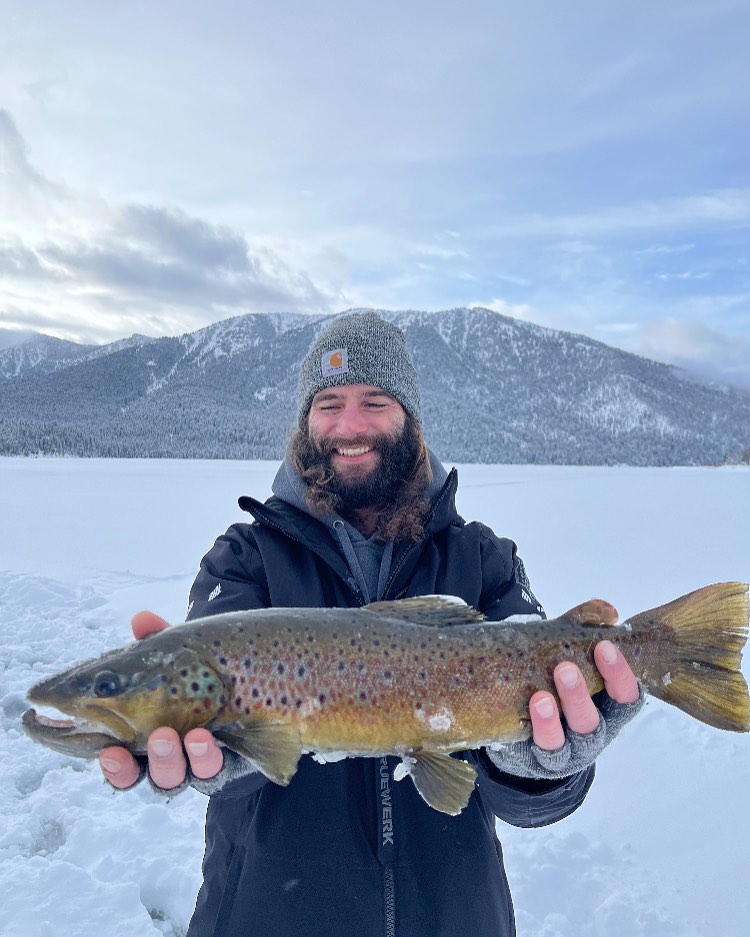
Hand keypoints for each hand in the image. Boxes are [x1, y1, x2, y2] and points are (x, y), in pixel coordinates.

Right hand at [98, 611, 223, 790]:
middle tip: (129, 746)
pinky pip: (212, 772)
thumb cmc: (205, 669)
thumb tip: (141, 619)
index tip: (106, 752)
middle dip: (131, 768)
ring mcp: (196, 762)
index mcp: (143, 734)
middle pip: (141, 776)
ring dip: (167, 760)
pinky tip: (202, 738)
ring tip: (166, 735)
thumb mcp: (182, 654)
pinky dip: (204, 757)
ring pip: (174, 779)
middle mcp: (167, 756)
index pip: (120, 759)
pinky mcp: (226, 763)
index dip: (112, 764)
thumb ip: (161, 641)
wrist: (255, 677)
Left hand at [529, 639, 640, 750]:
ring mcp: (570, 751)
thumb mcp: (572, 658)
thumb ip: (587, 630)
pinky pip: (543, 748)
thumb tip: (610, 611)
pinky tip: (530, 710)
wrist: (526, 730)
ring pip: (567, 740)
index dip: (620, 674)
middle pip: (595, 721)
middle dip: (580, 695)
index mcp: (608, 708)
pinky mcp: (543, 761)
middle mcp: (594, 733)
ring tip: (541, 697)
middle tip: (565, 668)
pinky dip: (538, 730)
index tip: (604, 647)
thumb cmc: (557, 685)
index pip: (627, 696)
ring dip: (554, 719)